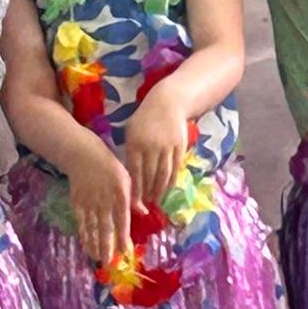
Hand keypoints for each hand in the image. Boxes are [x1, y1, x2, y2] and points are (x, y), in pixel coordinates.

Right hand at [66, 145, 131, 263]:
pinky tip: (87, 245)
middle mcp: (104, 201)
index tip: (124, 251)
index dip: (122, 237)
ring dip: (95, 244)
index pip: (122, 220)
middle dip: (107, 246)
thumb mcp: (127, 178)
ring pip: (92, 227)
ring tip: (98, 258)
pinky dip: (84, 235)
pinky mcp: (78, 203)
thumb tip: (144, 214)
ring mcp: (89, 203)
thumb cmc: (110, 167)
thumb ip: (134, 198)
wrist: (83, 156)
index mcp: (119, 194)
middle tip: (108, 263)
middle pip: (106, 227)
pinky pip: (82, 222)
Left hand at [123, 84, 188, 207]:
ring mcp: (167, 147)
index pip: (134, 172)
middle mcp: (151, 147)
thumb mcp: (131, 130)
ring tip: (157, 200)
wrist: (168, 103)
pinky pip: (175, 168)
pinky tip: (168, 189)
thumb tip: (127, 174)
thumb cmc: (145, 118)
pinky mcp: (180, 147)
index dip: (135, 189)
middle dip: (147, 193)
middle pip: (149, 175)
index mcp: (136, 144)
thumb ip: (129, 151)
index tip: (134, 202)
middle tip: (146, 205)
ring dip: (160, 190)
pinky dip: (172, 180)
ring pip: (163, 174)